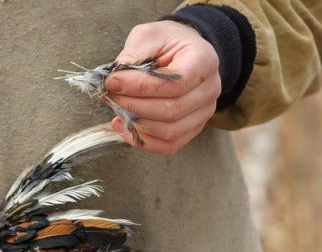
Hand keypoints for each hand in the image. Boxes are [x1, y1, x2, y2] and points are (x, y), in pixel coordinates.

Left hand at [106, 21, 219, 155]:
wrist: (183, 51)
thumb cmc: (166, 42)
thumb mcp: (149, 36)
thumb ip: (133, 55)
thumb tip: (114, 81)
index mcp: (204, 61)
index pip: (174, 84)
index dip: (140, 87)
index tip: (112, 82)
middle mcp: (210, 90)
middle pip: (172, 110)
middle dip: (135, 106)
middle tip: (111, 96)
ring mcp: (204, 113)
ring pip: (170, 132)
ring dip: (137, 124)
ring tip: (116, 110)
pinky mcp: (193, 128)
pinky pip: (169, 145)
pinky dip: (144, 141)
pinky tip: (124, 127)